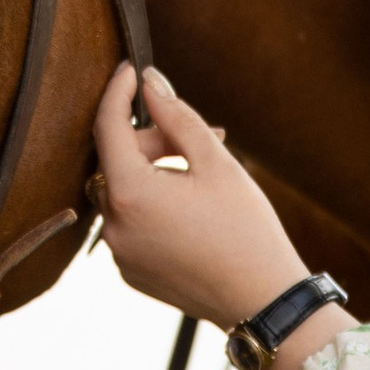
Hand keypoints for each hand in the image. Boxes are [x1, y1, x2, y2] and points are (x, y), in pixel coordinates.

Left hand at [90, 64, 309, 330]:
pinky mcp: (132, 272)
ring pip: (123, 192)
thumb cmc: (245, 228)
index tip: (131, 69)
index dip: (117, 92)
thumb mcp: (214, 161)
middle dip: (151, 140)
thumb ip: (176, 116)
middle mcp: (114, 227)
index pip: (106, 127)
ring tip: (200, 172)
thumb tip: (149, 81)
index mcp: (130, 195)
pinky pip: (130, 223)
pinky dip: (152, 205)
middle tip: (199, 136)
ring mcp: (120, 254)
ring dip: (152, 172)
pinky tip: (192, 208)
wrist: (263, 301)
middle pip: (117, 162)